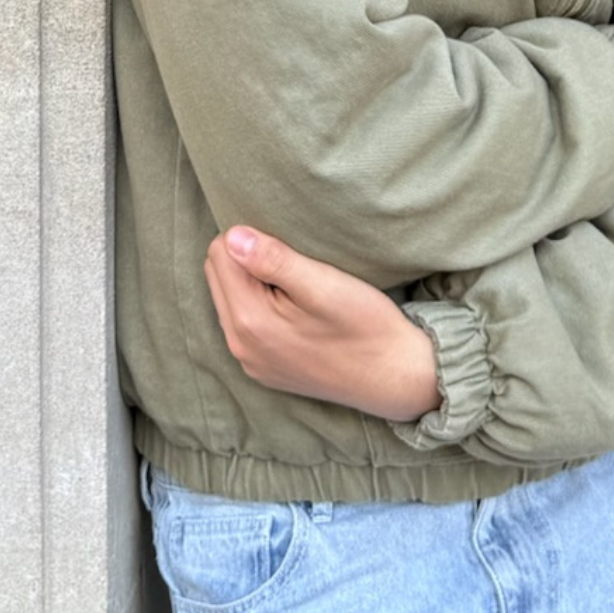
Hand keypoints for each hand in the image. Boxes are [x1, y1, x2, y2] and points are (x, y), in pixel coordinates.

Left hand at [204, 225, 441, 420]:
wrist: (396, 377)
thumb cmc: (366, 327)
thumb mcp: (323, 284)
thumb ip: (273, 260)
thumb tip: (232, 235)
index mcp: (250, 321)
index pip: (220, 254)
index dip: (250, 237)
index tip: (286, 244)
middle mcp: (240, 346)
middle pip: (218, 276)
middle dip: (245, 258)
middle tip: (292, 260)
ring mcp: (251, 362)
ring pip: (229, 299)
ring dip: (251, 281)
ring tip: (295, 281)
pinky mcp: (264, 369)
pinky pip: (243, 324)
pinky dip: (260, 305)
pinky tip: (294, 306)